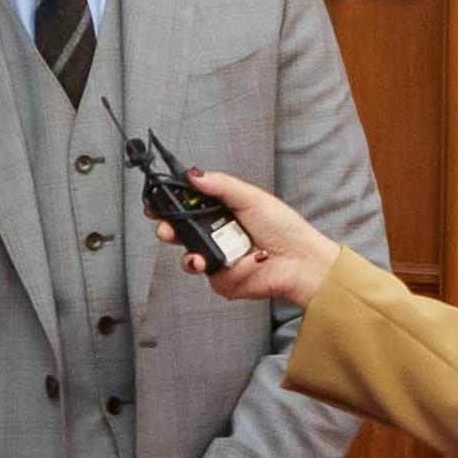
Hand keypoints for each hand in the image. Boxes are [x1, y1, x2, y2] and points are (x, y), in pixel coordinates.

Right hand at [154, 165, 341, 306]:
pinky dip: (237, 269)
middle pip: (181, 236)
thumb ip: (221, 185)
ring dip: (195, 259)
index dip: (168, 209)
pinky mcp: (227, 283)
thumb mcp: (251, 198)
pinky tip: (254, 261)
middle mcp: (217, 238)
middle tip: (165, 230)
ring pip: (192, 261)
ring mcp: (220, 262)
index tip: (155, 205)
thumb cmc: (285, 228)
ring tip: (200, 257)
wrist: (303, 261)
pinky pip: (217, 278)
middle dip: (168, 232)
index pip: (187, 210)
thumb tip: (194, 175)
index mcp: (221, 215)